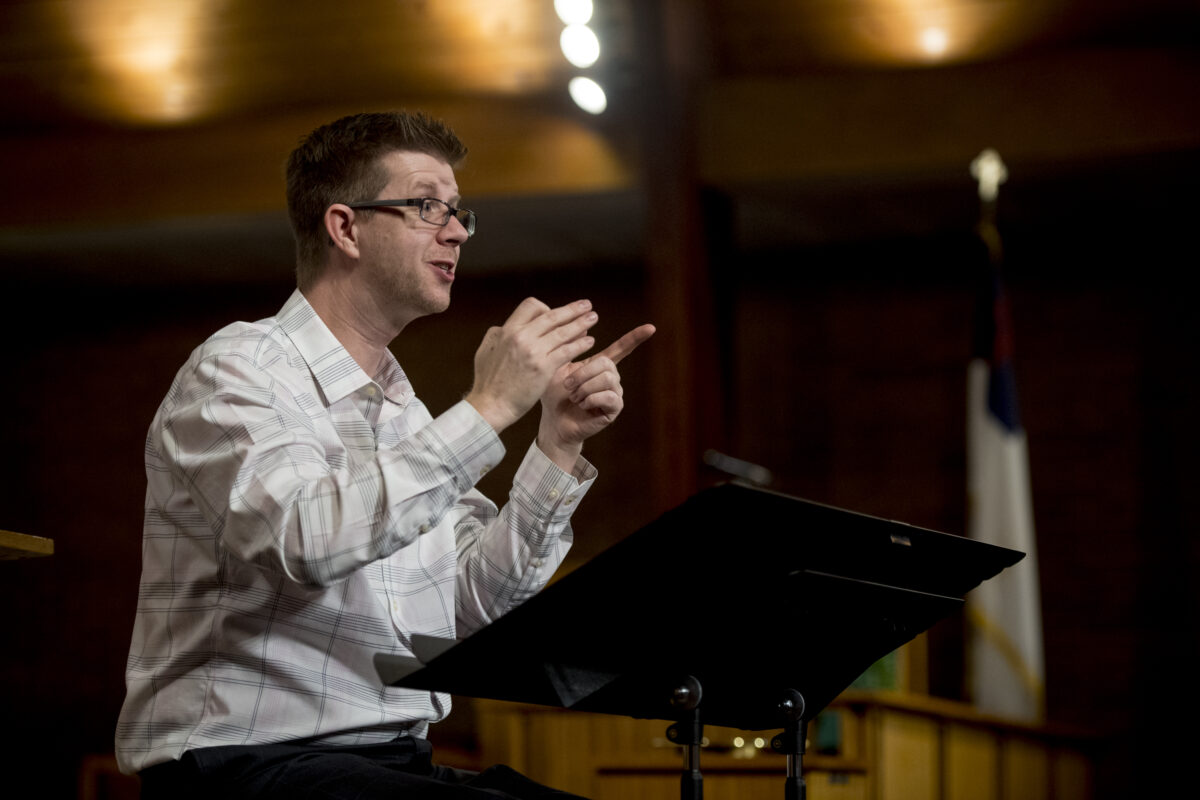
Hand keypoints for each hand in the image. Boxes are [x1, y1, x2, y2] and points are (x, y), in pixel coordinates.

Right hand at [466, 298, 597, 432]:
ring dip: (581, 322)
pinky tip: (589, 341)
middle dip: (572, 309)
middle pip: (552, 315)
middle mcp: (521, 336)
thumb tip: (503, 328)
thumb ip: (496, 336)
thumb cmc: (487, 382)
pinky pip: (567, 350)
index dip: (547, 308)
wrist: (490, 405)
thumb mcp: (486, 351)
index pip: (532, 306)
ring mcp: (533, 352)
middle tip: (587, 305)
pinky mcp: (544, 368)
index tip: (556, 314)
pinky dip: (580, 344)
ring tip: (594, 318)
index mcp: (507, 330)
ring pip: (563, 331)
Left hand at [538, 323, 655, 467]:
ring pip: (607, 378)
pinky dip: (590, 400)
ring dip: (584, 388)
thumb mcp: (559, 367)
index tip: (651, 328)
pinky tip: (583, 405)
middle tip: (568, 386)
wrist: (554, 421)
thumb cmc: (556, 395)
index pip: (621, 348)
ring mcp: (615, 393)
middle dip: (582, 374)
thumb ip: (571, 348)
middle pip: (606, 363)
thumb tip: (583, 326)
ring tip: (574, 397)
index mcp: (600, 366)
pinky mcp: (614, 408)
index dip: (635, 338)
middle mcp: (612, 377)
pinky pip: (608, 396)